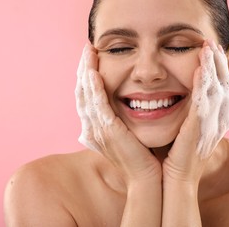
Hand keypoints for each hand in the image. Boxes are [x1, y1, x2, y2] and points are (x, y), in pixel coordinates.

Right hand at [75, 43, 160, 183]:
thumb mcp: (127, 135)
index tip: (92, 57)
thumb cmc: (141, 157)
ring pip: (86, 95)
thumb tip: (121, 107)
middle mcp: (92, 127)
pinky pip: (98, 106)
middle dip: (83, 69)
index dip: (87, 75)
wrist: (146, 178)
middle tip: (88, 48)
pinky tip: (94, 73)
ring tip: (89, 53)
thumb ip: (121, 120)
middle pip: (82, 92)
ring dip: (86, 72)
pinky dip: (94, 89)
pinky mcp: (108, 132)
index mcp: (97, 127)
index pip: (87, 95)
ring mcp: (98, 130)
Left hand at [163, 39, 228, 182]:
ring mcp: (211, 124)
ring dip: (212, 67)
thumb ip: (191, 111)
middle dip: (219, 62)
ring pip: (217, 89)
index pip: (223, 87)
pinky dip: (203, 84)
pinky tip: (199, 69)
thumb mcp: (189, 129)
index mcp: (218, 119)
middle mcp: (220, 120)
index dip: (219, 68)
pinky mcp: (199, 129)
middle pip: (225, 84)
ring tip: (207, 48)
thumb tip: (186, 96)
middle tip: (212, 42)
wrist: (178, 180)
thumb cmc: (179, 155)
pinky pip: (204, 102)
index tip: (212, 50)